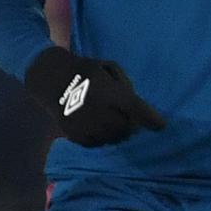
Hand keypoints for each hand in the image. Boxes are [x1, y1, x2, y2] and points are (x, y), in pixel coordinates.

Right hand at [23, 47, 167, 146]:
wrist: (50, 79)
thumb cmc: (85, 71)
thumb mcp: (108, 67)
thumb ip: (125, 84)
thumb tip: (135, 103)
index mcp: (110, 93)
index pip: (137, 110)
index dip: (152, 120)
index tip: (160, 125)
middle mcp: (99, 111)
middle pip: (127, 129)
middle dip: (131, 126)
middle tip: (128, 119)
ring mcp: (85, 125)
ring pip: (112, 138)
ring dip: (117, 133)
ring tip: (112, 121)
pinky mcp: (74, 134)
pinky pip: (96, 143)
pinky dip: (101, 137)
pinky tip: (97, 126)